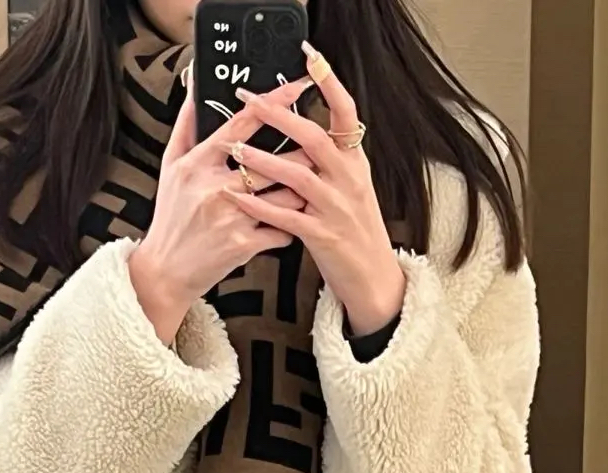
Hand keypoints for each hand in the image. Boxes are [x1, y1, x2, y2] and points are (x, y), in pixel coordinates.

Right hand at [129, 74, 315, 344]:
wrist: (165, 271)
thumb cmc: (171, 218)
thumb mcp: (170, 168)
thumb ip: (185, 128)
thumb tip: (194, 90)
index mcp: (198, 164)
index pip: (241, 125)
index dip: (272, 105)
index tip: (296, 90)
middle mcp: (215, 188)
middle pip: (271, 161)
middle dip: (302, 152)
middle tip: (321, 145)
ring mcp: (231, 218)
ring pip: (283, 196)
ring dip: (303, 189)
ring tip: (315, 183)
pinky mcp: (242, 246)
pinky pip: (280, 230)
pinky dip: (291, 225)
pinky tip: (297, 221)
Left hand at [221, 49, 406, 337]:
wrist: (374, 278)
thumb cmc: (355, 230)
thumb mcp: (352, 186)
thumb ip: (331, 158)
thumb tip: (303, 128)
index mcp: (355, 161)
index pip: (346, 113)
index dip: (329, 83)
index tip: (310, 59)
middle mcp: (348, 180)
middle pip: (314, 138)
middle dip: (278, 116)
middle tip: (247, 99)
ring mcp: (336, 208)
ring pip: (296, 176)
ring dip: (262, 160)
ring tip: (234, 148)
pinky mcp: (323, 236)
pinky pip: (285, 217)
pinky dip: (258, 205)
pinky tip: (235, 195)